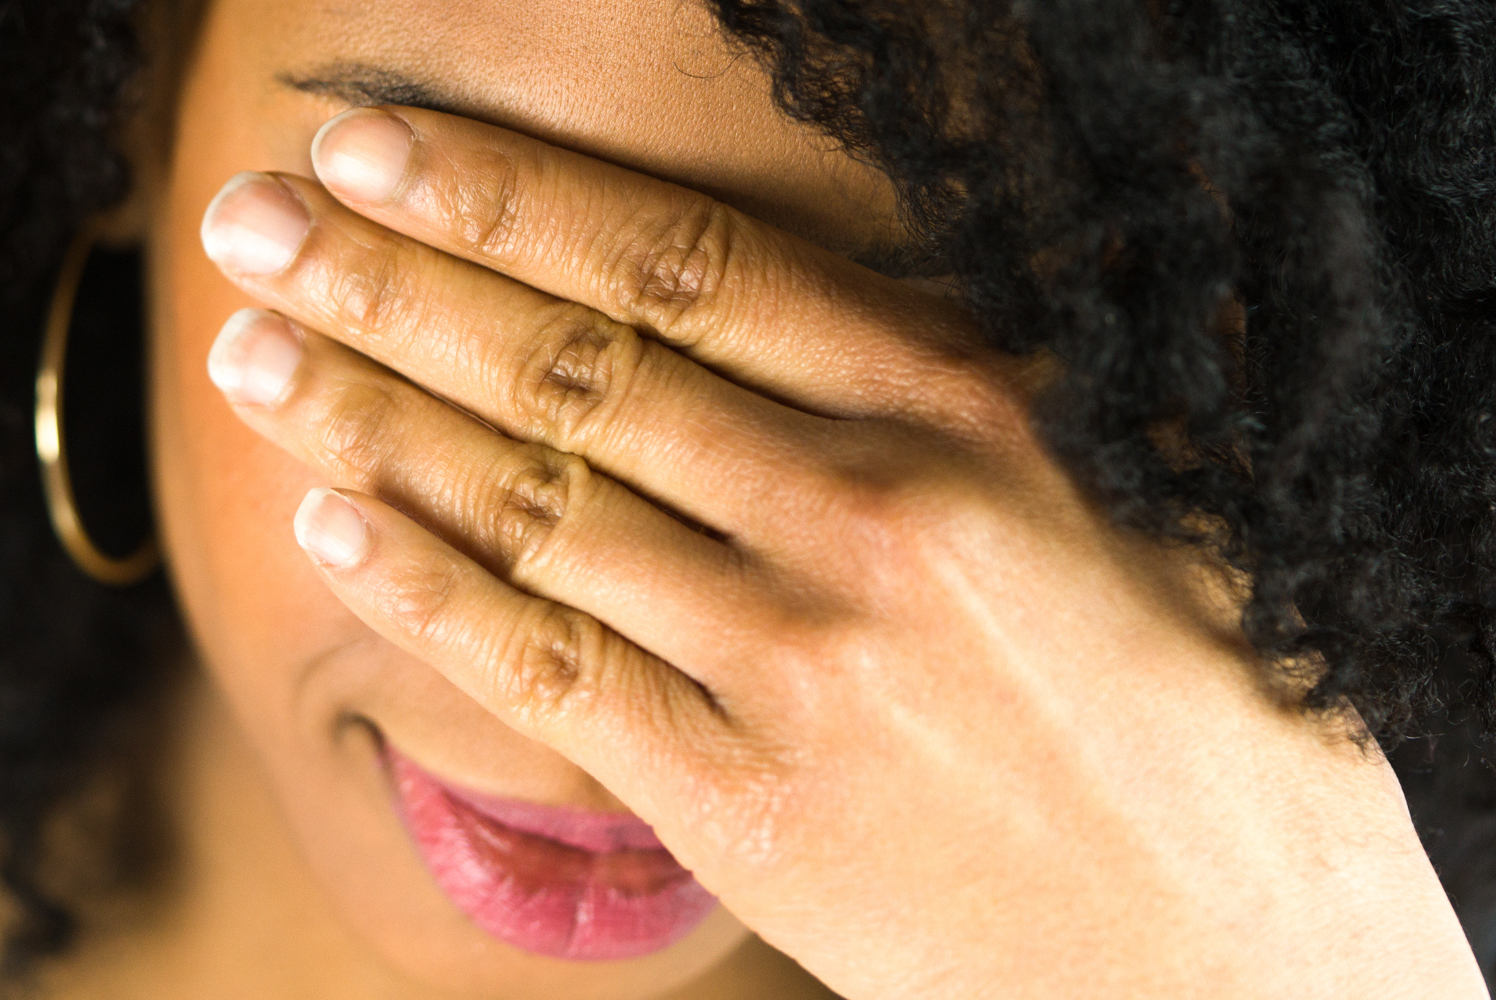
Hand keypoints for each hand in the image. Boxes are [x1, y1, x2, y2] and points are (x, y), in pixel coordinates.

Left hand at [196, 106, 1486, 998]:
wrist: (1246, 965)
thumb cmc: (1214, 725)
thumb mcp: (1157, 497)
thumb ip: (1006, 373)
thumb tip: (904, 250)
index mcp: (976, 409)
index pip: (688, 266)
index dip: (507, 194)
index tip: (377, 140)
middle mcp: (873, 513)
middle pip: (574, 365)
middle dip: (387, 277)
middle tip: (252, 217)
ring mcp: (799, 661)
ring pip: (534, 504)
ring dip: (367, 413)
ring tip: (249, 345)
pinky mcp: (746, 800)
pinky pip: (544, 670)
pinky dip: (423, 587)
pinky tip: (328, 521)